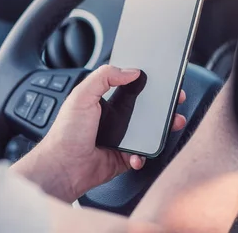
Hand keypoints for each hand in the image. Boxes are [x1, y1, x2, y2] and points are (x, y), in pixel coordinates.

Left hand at [11, 65, 185, 202]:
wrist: (63, 167)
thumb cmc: (66, 133)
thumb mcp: (81, 96)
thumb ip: (103, 77)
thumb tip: (130, 71)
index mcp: (102, 101)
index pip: (127, 86)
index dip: (144, 82)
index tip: (160, 79)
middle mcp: (113, 118)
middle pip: (144, 108)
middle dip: (162, 105)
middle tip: (174, 101)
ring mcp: (120, 138)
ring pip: (149, 131)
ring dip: (161, 128)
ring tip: (171, 124)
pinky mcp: (124, 157)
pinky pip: (143, 154)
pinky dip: (144, 155)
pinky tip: (137, 154)